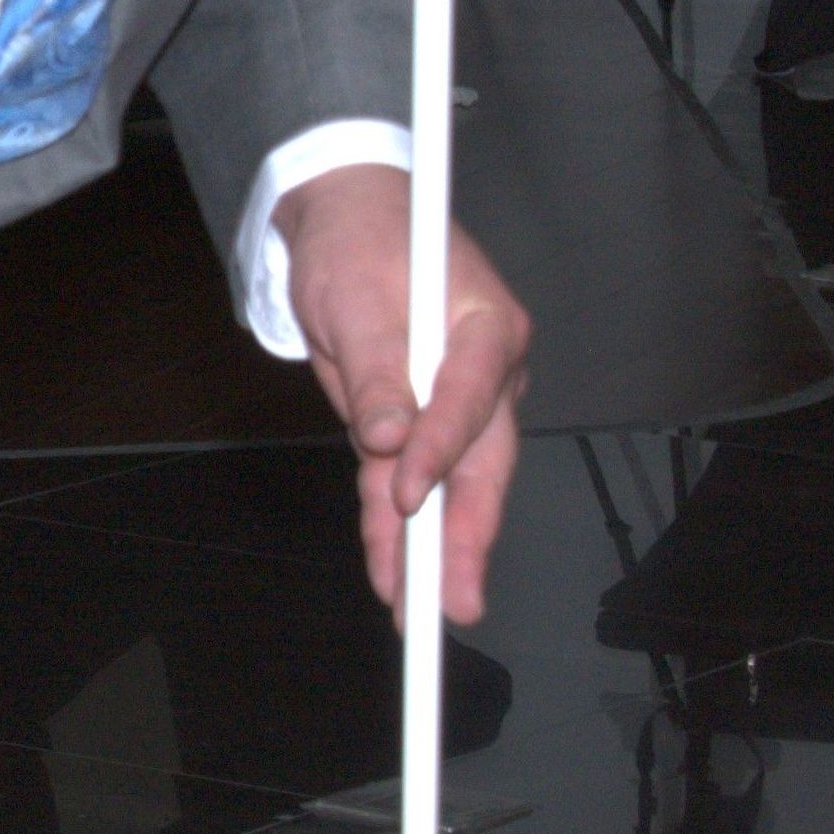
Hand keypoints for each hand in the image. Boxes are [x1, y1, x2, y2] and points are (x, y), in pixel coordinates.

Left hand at [274, 163, 528, 623]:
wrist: (344, 222)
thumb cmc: (361, 243)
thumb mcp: (358, 296)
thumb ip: (376, 369)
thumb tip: (388, 438)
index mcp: (489, 328)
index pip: (473, 400)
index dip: (442, 450)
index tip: (410, 492)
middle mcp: (487, 374)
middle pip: (482, 463)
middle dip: (466, 536)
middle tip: (458, 599)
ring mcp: (457, 404)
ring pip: (448, 488)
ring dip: (427, 551)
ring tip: (415, 611)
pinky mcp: (418, 423)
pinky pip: (407, 485)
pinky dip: (394, 529)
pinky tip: (390, 576)